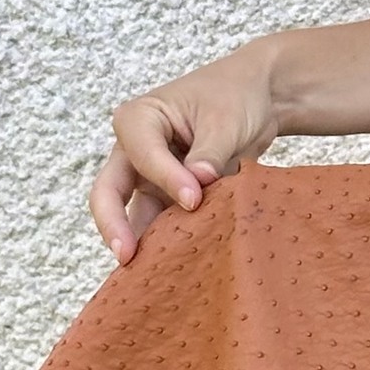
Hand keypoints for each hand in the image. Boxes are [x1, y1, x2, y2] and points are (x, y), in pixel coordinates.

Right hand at [88, 38, 283, 266]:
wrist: (260, 97)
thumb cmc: (236, 96)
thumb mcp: (225, 120)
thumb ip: (209, 154)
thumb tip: (198, 185)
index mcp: (139, 118)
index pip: (142, 155)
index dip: (166, 179)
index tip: (195, 198)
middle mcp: (134, 150)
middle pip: (109, 192)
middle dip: (115, 226)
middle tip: (128, 257)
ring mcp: (148, 176)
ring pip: (134, 214)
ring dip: (146, 240)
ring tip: (156, 273)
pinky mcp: (167, 196)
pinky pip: (160, 221)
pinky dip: (168, 240)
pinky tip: (179, 264)